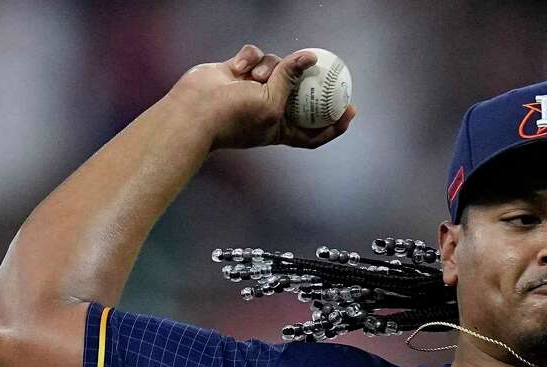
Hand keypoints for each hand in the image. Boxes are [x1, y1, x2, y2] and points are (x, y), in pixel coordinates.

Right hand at [171, 44, 356, 151]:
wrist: (195, 109)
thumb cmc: (234, 117)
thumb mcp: (271, 103)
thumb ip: (291, 79)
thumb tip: (310, 57)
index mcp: (280, 128)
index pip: (314, 131)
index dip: (333, 123)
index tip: (351, 110)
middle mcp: (269, 108)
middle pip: (298, 92)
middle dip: (309, 81)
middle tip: (327, 68)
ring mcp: (253, 89)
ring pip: (277, 66)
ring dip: (269, 67)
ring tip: (255, 76)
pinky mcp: (237, 71)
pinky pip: (254, 55)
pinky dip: (249, 58)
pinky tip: (239, 66)